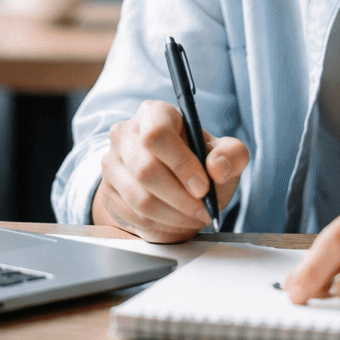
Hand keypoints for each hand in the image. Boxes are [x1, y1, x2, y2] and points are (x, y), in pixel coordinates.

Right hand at [92, 99, 248, 242]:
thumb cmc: (200, 163)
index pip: (157, 134)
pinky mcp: (107, 192)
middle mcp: (125, 133)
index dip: (181, 164)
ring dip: (173, 216)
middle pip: (146, 170)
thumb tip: (217, 168)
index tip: (203, 188)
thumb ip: (232, 155)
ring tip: (193, 217)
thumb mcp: (225, 154)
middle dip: (181, 199)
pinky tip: (175, 220)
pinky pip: (132, 216)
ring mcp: (112, 163)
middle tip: (203, 210)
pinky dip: (159, 225)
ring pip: (139, 198)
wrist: (174, 184)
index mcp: (153, 113)